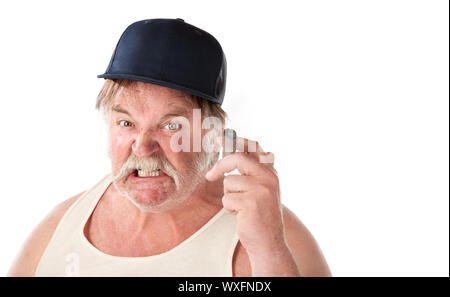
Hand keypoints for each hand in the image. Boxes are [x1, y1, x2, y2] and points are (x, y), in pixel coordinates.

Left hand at [205, 137, 286, 255]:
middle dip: (220, 166)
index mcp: (271, 173)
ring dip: (229, 197)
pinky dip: (229, 209)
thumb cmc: (260, 216)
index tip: (220, 138)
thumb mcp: (261, 190)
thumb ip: (250, 173)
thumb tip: (227, 153)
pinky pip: (227, 199)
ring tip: (242, 208)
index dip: (237, 141)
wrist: (269, 242)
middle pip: (237, 158)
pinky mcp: (251, 201)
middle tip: (210, 175)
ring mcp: (261, 188)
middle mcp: (269, 177)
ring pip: (228, 182)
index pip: (255, 147)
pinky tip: (241, 216)